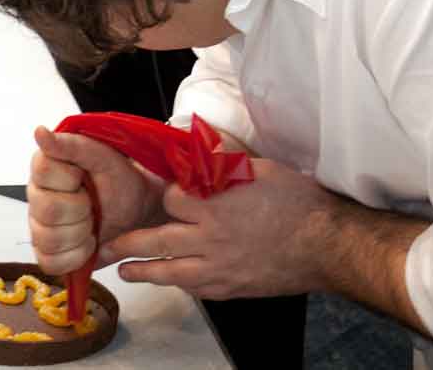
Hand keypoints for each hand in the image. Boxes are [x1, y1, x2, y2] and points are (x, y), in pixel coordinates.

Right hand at [27, 126, 164, 278]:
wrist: (138, 209)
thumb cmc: (119, 179)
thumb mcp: (103, 156)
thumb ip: (71, 145)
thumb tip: (40, 132)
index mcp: (44, 167)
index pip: (44, 173)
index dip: (71, 181)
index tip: (85, 178)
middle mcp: (36, 196)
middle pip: (48, 211)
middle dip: (81, 211)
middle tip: (93, 204)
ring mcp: (38, 226)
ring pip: (48, 240)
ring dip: (80, 235)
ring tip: (92, 224)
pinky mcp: (47, 253)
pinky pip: (50, 263)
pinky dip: (76, 257)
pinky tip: (87, 243)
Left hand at [106, 157, 346, 300]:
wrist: (326, 246)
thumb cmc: (298, 204)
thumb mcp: (261, 169)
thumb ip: (226, 161)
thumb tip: (202, 143)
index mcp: (214, 206)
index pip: (171, 200)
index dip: (168, 193)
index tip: (169, 191)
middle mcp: (210, 240)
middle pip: (156, 241)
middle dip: (128, 244)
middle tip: (106, 245)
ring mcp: (219, 269)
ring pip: (170, 273)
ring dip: (143, 272)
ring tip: (125, 271)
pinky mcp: (231, 288)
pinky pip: (196, 289)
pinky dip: (180, 285)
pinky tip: (172, 281)